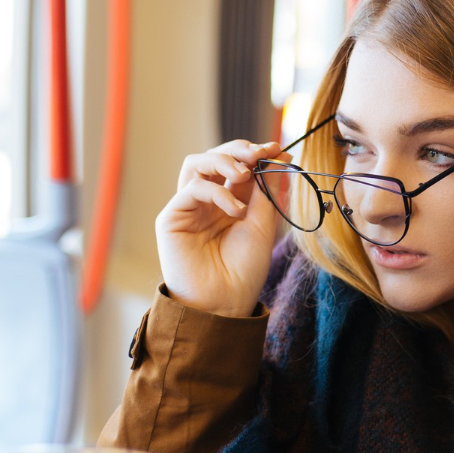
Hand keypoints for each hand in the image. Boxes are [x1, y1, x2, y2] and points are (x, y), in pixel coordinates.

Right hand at [155, 139, 290, 317]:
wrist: (225, 304)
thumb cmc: (244, 271)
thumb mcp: (264, 225)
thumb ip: (267, 190)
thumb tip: (282, 156)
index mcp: (229, 202)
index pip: (237, 165)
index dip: (255, 153)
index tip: (277, 148)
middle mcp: (206, 201)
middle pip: (214, 157)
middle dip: (238, 150)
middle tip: (259, 153)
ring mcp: (188, 207)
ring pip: (196, 163)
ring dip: (223, 160)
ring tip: (244, 174)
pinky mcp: (171, 217)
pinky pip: (191, 188)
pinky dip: (216, 191)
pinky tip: (234, 209)